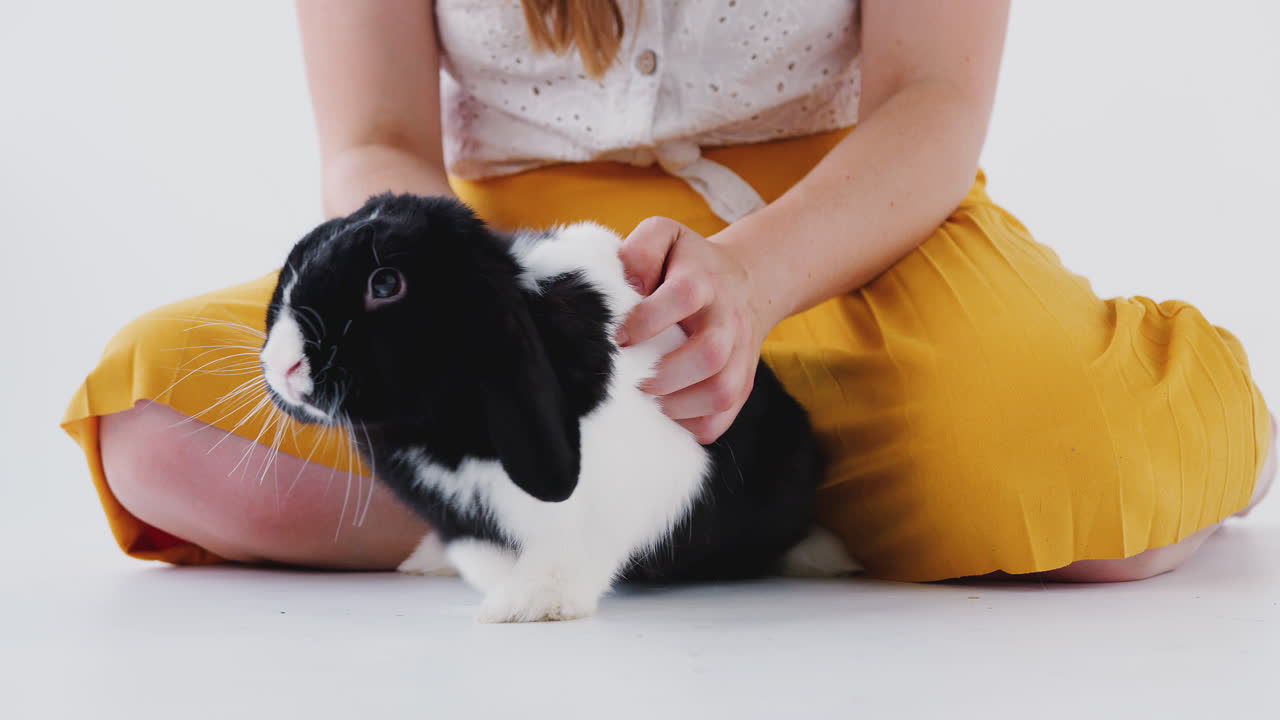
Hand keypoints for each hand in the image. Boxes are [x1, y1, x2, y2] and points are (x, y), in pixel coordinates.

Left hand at [615, 217, 773, 443]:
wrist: (745, 284)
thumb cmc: (688, 265)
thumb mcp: (665, 237)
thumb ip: (641, 249)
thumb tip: (627, 283)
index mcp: (704, 280)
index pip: (684, 295)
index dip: (647, 318)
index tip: (618, 335)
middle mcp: (727, 319)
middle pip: (711, 353)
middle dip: (664, 373)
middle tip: (632, 378)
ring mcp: (740, 355)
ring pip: (722, 391)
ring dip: (678, 404)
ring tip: (647, 400)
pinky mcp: (742, 384)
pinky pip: (723, 418)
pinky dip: (692, 425)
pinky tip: (667, 413)